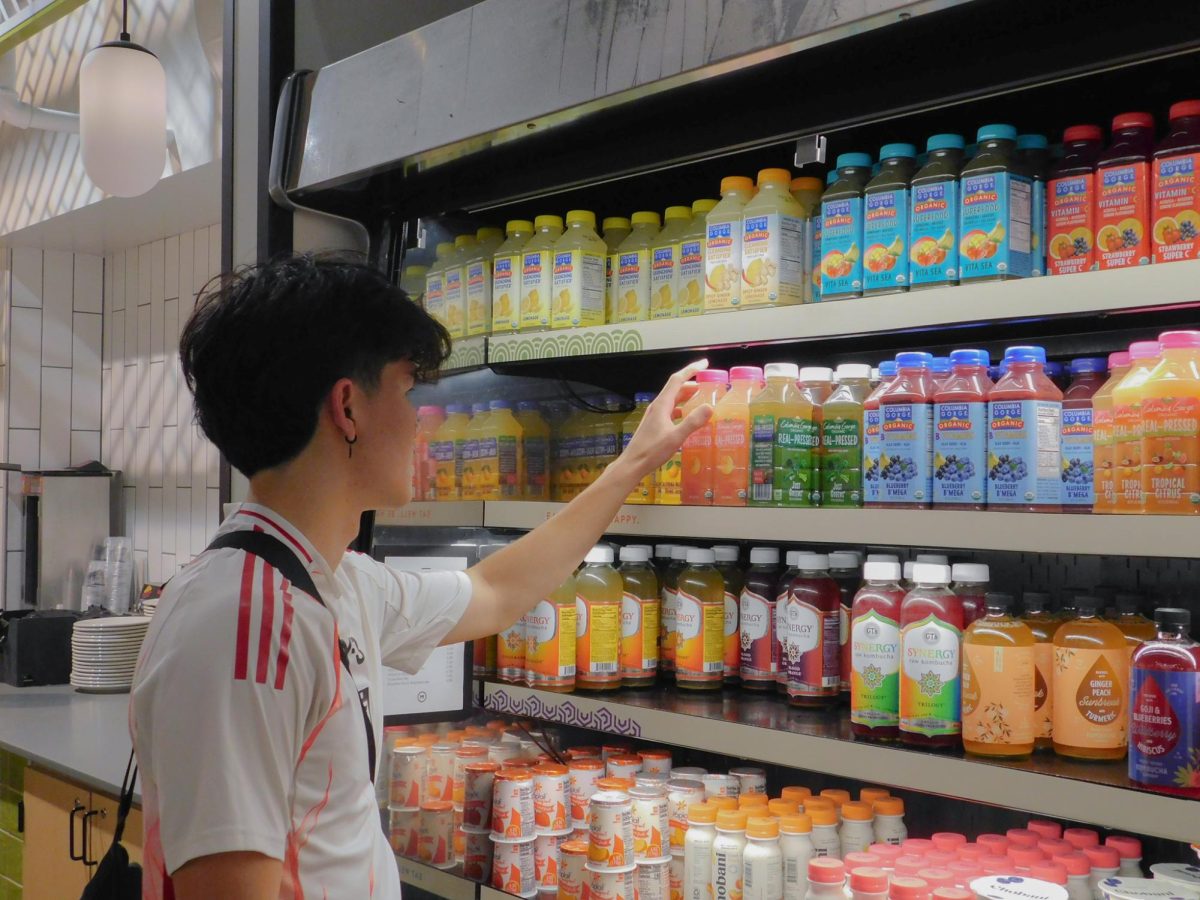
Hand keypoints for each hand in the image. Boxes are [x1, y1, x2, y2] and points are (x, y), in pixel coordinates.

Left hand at [620, 359, 713, 474]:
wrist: (633, 464)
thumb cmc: (652, 451)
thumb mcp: (676, 437)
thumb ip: (693, 422)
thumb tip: (709, 407)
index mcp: (662, 404)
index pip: (677, 380)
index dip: (691, 369)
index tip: (705, 364)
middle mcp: (658, 406)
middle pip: (676, 388)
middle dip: (692, 383)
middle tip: (708, 383)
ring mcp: (655, 415)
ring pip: (674, 400)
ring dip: (687, 396)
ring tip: (702, 397)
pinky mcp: (655, 424)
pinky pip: (671, 410)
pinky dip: (682, 409)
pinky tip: (689, 417)